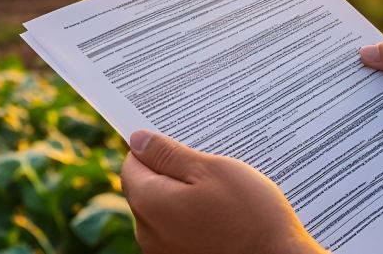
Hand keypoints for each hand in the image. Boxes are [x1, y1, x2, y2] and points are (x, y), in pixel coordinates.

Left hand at [120, 130, 326, 253]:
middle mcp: (147, 233)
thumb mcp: (212, 171)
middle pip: (148, 190)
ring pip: (165, 213)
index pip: (132, 164)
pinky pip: (178, 233)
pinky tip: (222, 218)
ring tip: (220, 196)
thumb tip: (138, 139)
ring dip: (185, 200)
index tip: (178, 145)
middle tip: (207, 169)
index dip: (153, 150)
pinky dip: (194, 222)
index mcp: (149, 203)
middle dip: (172, 175)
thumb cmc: (250, 217)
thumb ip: (168, 154)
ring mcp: (163, 253)